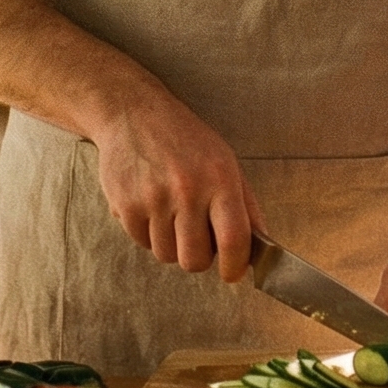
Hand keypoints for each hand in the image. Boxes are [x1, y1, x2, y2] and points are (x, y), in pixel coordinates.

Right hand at [89, 91, 263, 281]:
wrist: (134, 114)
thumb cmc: (186, 140)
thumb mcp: (225, 162)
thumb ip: (245, 206)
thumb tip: (262, 247)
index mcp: (220, 179)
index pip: (234, 240)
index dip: (235, 266)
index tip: (232, 273)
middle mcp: (188, 190)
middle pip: (195, 260)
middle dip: (199, 258)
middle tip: (197, 239)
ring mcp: (154, 198)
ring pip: (167, 256)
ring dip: (171, 244)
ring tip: (172, 214)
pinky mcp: (125, 205)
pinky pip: (141, 244)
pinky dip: (148, 234)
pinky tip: (151, 206)